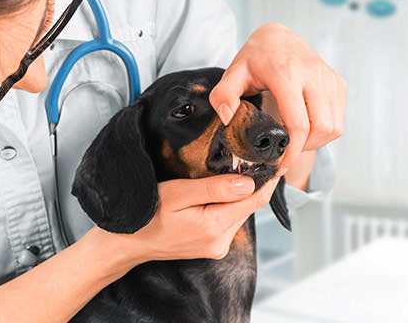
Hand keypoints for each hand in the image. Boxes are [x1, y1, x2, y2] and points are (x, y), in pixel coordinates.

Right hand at [116, 174, 279, 262]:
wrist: (128, 243)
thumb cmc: (147, 214)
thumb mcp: (178, 194)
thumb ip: (214, 188)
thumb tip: (249, 182)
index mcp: (215, 227)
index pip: (254, 199)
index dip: (269, 179)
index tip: (279, 160)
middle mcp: (221, 242)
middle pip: (249, 206)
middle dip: (254, 183)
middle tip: (255, 158)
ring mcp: (217, 247)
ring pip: (239, 213)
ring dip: (240, 194)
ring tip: (236, 171)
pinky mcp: (212, 248)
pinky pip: (228, 221)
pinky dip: (229, 205)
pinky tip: (219, 192)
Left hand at [209, 23, 345, 174]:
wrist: (277, 37)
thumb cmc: (254, 59)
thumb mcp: (232, 74)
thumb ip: (223, 96)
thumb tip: (228, 118)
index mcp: (286, 73)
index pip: (298, 123)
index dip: (292, 151)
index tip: (279, 164)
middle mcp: (313, 74)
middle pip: (321, 128)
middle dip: (304, 148)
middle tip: (285, 151)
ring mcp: (329, 77)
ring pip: (334, 126)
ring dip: (316, 141)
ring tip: (295, 140)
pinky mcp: (337, 82)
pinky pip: (339, 118)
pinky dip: (325, 131)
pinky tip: (305, 128)